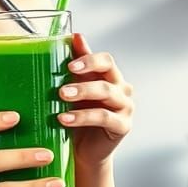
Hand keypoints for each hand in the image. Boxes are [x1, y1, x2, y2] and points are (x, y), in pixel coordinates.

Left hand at [57, 32, 133, 167]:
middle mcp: (122, 89)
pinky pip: (105, 117)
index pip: (105, 60)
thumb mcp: (75, 89)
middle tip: (62, 86)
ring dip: (82, 93)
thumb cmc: (79, 116)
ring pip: (107, 93)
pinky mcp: (123, 126)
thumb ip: (77, 65)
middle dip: (84, 77)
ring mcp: (125, 107)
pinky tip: (65, 119)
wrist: (84, 150)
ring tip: (61, 98)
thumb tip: (75, 36)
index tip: (69, 64)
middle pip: (108, 74)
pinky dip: (83, 117)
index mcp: (110, 76)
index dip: (89, 59)